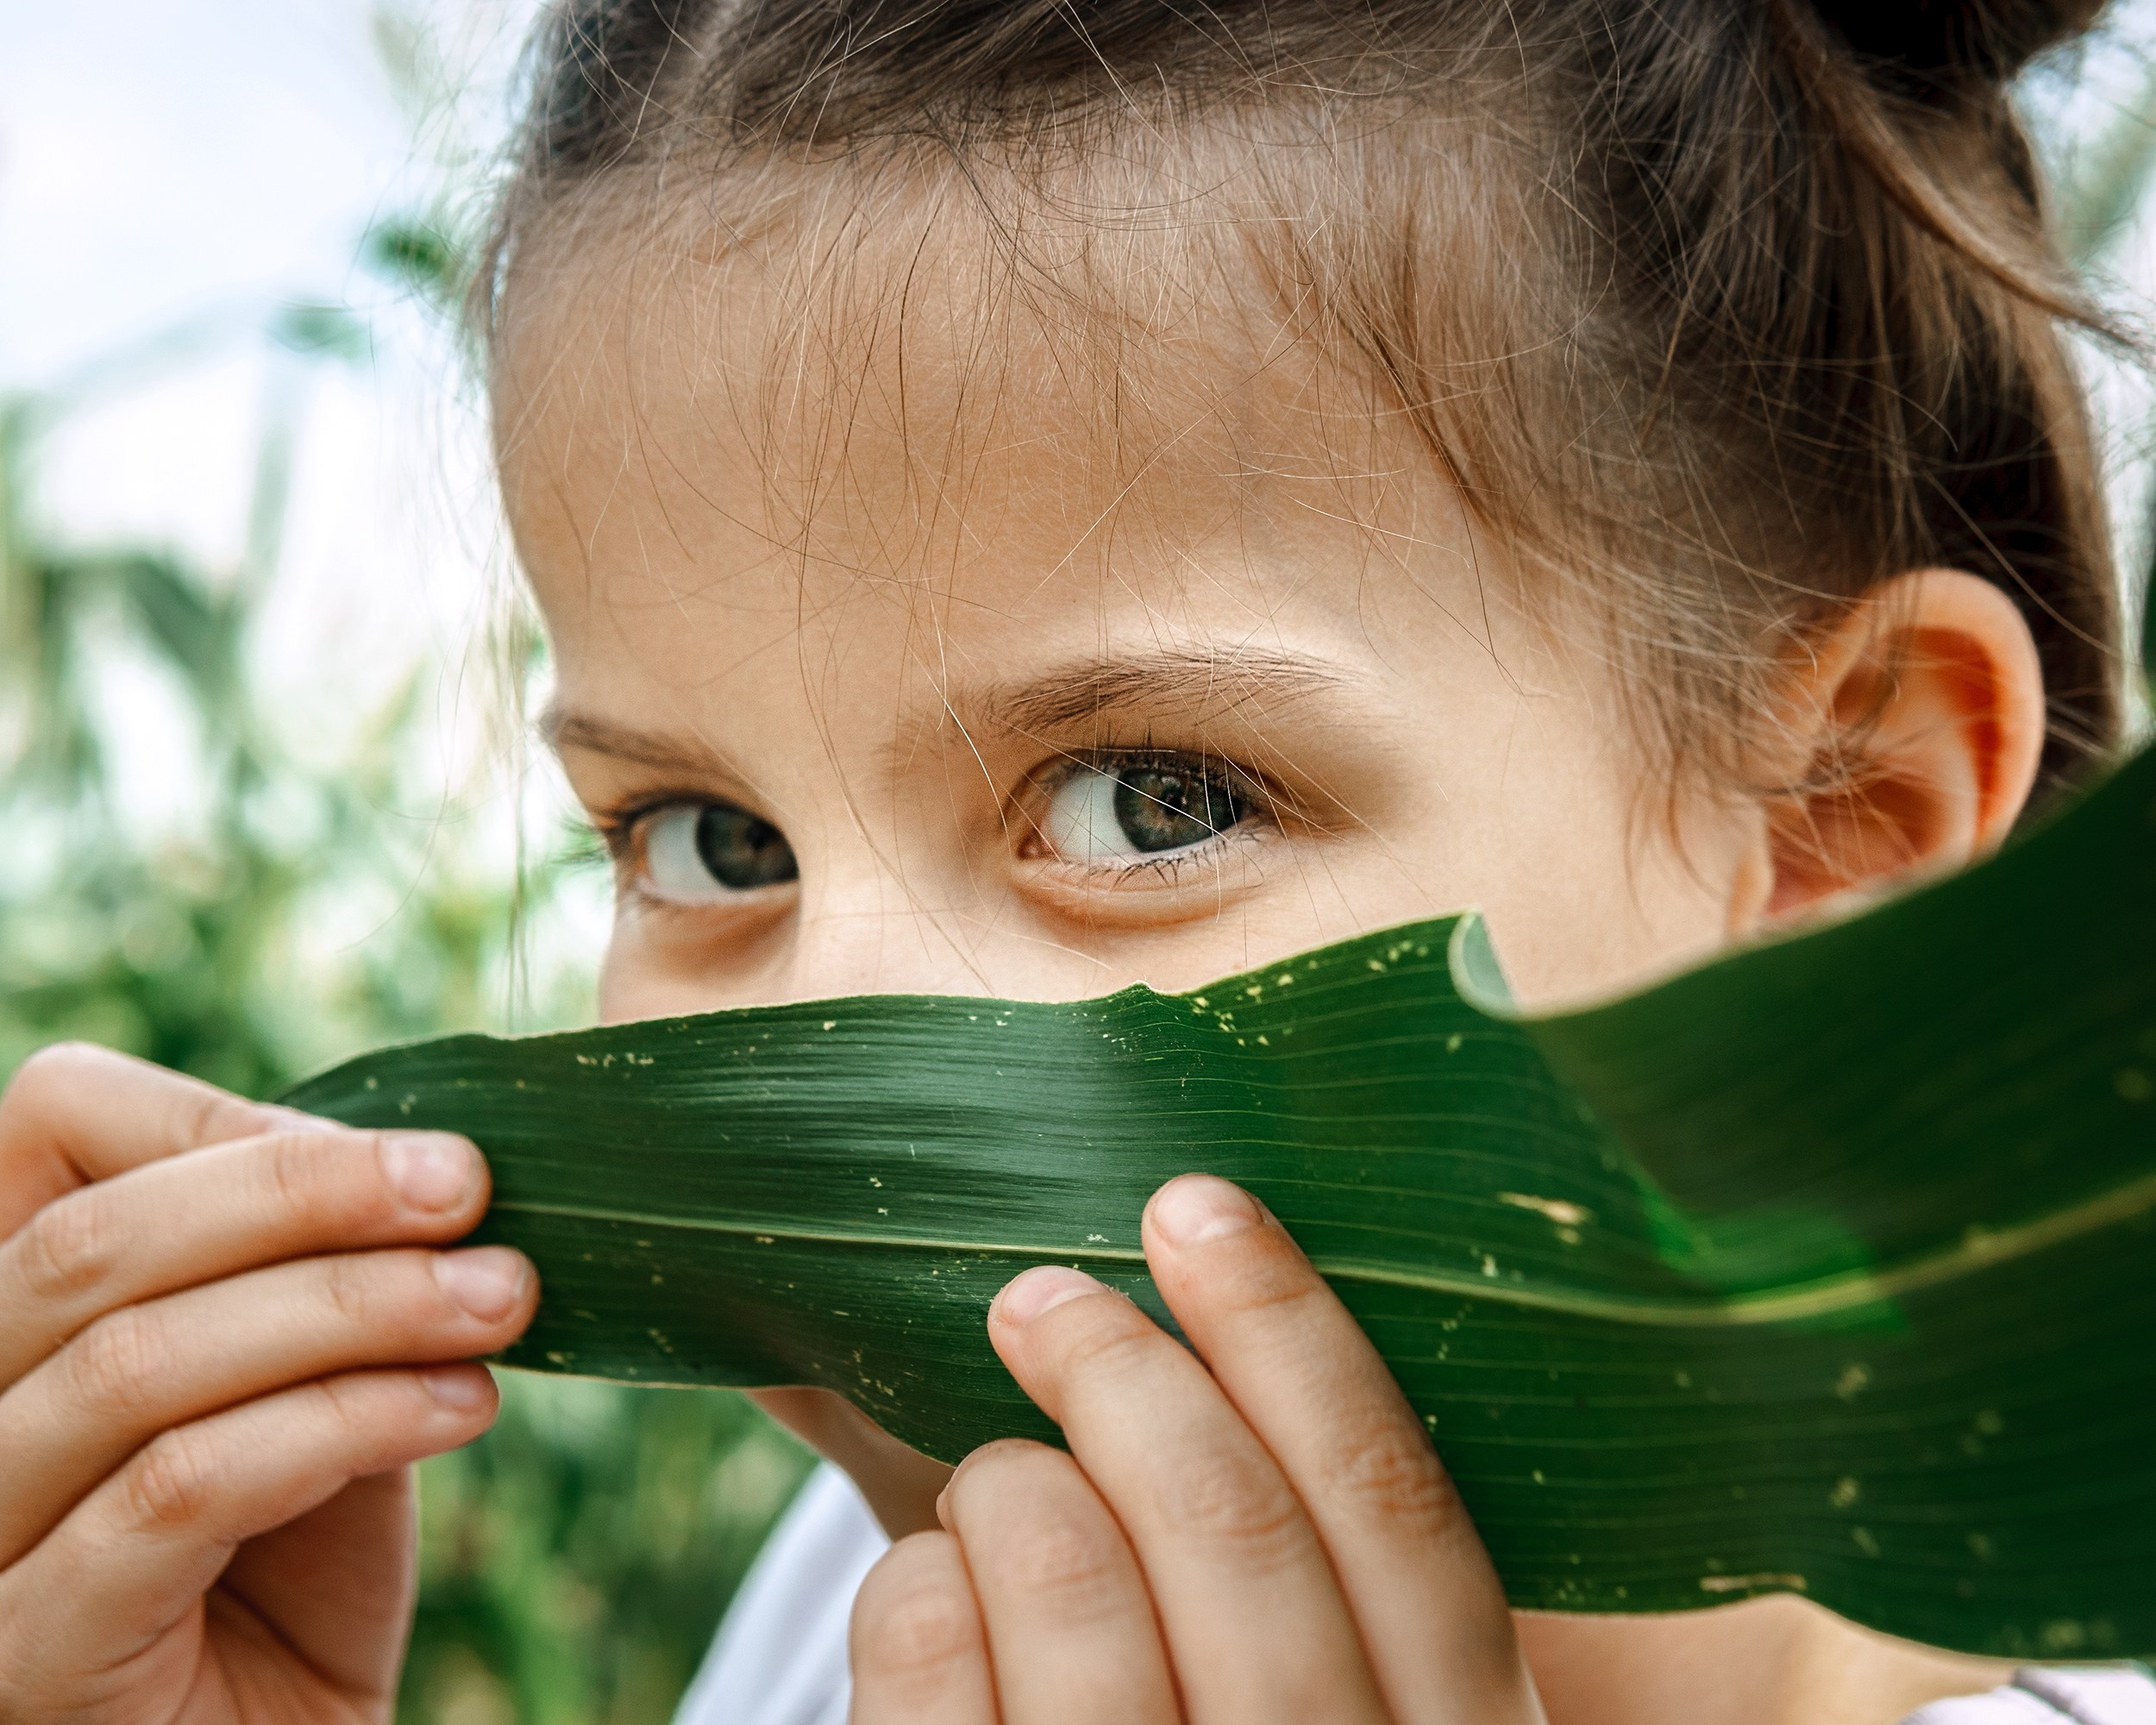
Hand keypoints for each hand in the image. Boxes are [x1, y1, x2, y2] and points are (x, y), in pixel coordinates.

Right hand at [0, 1044, 537, 1722]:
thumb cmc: (301, 1554)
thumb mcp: (315, 1372)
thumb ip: (319, 1265)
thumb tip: (424, 1158)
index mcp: (15, 1310)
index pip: (53, 1124)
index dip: (233, 1118)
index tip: (422, 1155)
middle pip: (93, 1242)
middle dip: (310, 1194)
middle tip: (474, 1192)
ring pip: (138, 1361)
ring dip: (355, 1308)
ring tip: (503, 1300)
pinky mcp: (30, 1645)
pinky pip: (180, 1488)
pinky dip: (343, 1421)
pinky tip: (464, 1405)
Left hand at [847, 1173, 1546, 1724]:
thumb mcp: (1349, 1724)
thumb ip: (1330, 1586)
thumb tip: (1228, 1312)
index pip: (1400, 1513)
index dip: (1295, 1332)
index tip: (1198, 1208)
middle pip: (1235, 1529)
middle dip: (1126, 1370)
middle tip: (1041, 1295)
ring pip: (1072, 1585)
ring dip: (1010, 1482)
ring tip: (996, 1473)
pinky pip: (926, 1684)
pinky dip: (909, 1594)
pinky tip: (926, 1588)